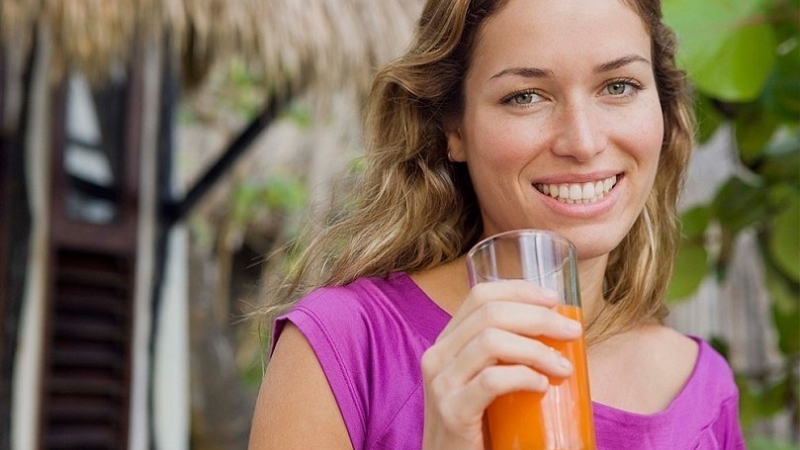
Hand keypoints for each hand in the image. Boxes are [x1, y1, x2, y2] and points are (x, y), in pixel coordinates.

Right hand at [420, 280, 582, 449]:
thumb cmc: (479, 426)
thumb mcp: (486, 382)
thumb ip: (507, 357)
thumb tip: (560, 334)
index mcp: (447, 342)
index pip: (480, 296)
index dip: (519, 290)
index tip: (554, 300)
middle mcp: (438, 355)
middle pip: (490, 313)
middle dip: (538, 317)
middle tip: (572, 332)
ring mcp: (441, 383)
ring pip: (491, 341)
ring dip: (536, 349)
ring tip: (562, 368)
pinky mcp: (451, 411)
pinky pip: (492, 380)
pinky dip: (523, 377)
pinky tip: (542, 387)